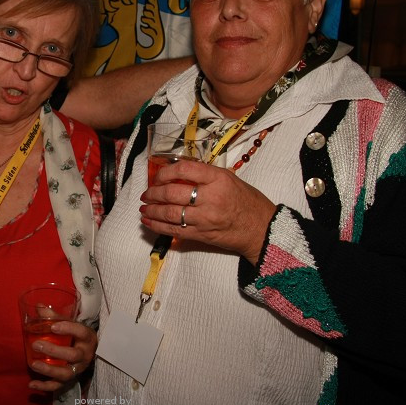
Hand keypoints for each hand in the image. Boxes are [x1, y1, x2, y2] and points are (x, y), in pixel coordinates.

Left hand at [27, 320, 96, 391]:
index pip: (81, 332)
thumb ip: (54, 316)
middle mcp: (84, 355)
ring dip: (49, 370)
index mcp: (87, 338)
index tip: (53, 326)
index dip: (68, 329)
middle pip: (73, 355)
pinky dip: (44, 387)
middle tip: (36, 344)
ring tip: (33, 364)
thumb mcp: (69, 324)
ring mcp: (77, 369)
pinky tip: (32, 384)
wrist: (87, 352)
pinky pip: (58, 386)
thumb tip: (38, 306)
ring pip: (66, 373)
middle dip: (55, 351)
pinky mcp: (69, 380)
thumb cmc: (75, 335)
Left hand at [140, 158, 276, 264]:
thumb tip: (179, 172)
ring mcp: (204, 219)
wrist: (261, 229)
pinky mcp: (201, 235)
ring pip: (169, 213)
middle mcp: (210, 198)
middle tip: (146, 193)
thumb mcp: (229, 179)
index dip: (165, 172)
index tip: (158, 175)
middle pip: (172, 193)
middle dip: (153, 193)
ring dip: (152, 210)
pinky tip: (148, 221)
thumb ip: (205, 175)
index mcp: (218, 179)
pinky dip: (158, 226)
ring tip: (144, 207)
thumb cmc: (248, 201)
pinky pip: (174, 230)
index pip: (184, 170)